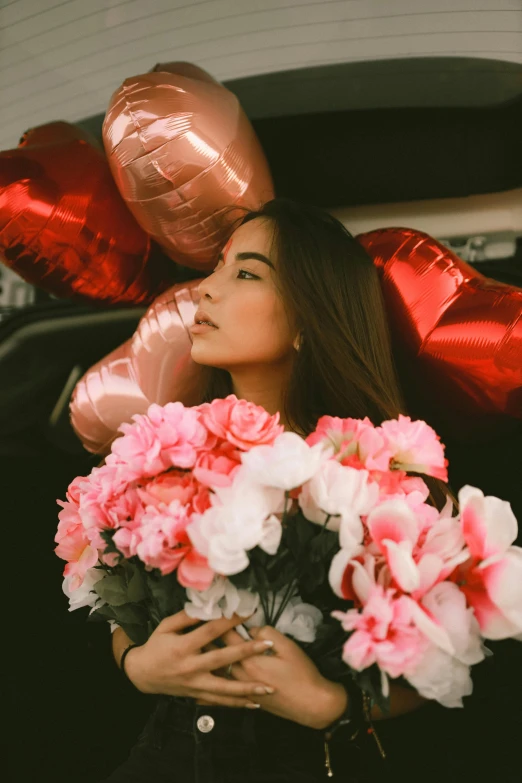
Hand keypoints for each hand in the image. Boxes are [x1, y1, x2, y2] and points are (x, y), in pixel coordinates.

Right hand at [123, 611, 275, 707]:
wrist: (142, 674)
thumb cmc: (156, 646)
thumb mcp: (166, 626)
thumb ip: (187, 617)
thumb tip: (210, 606)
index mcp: (183, 646)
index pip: (211, 631)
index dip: (230, 621)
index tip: (248, 612)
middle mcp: (191, 666)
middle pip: (223, 659)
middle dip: (246, 651)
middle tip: (267, 645)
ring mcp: (195, 684)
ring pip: (225, 688)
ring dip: (248, 688)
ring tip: (268, 687)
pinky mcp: (198, 695)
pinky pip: (220, 701)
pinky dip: (238, 704)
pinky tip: (255, 703)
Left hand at [207, 625, 347, 728]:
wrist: (310, 705)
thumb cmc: (302, 673)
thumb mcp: (288, 646)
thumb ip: (266, 633)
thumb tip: (250, 629)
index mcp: (250, 660)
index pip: (227, 636)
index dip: (218, 621)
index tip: (210, 610)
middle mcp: (241, 675)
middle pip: (216, 654)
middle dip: (205, 639)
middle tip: (195, 627)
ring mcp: (241, 689)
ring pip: (216, 672)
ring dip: (206, 659)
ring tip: (195, 648)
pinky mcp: (245, 699)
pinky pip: (221, 691)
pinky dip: (210, 684)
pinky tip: (201, 682)